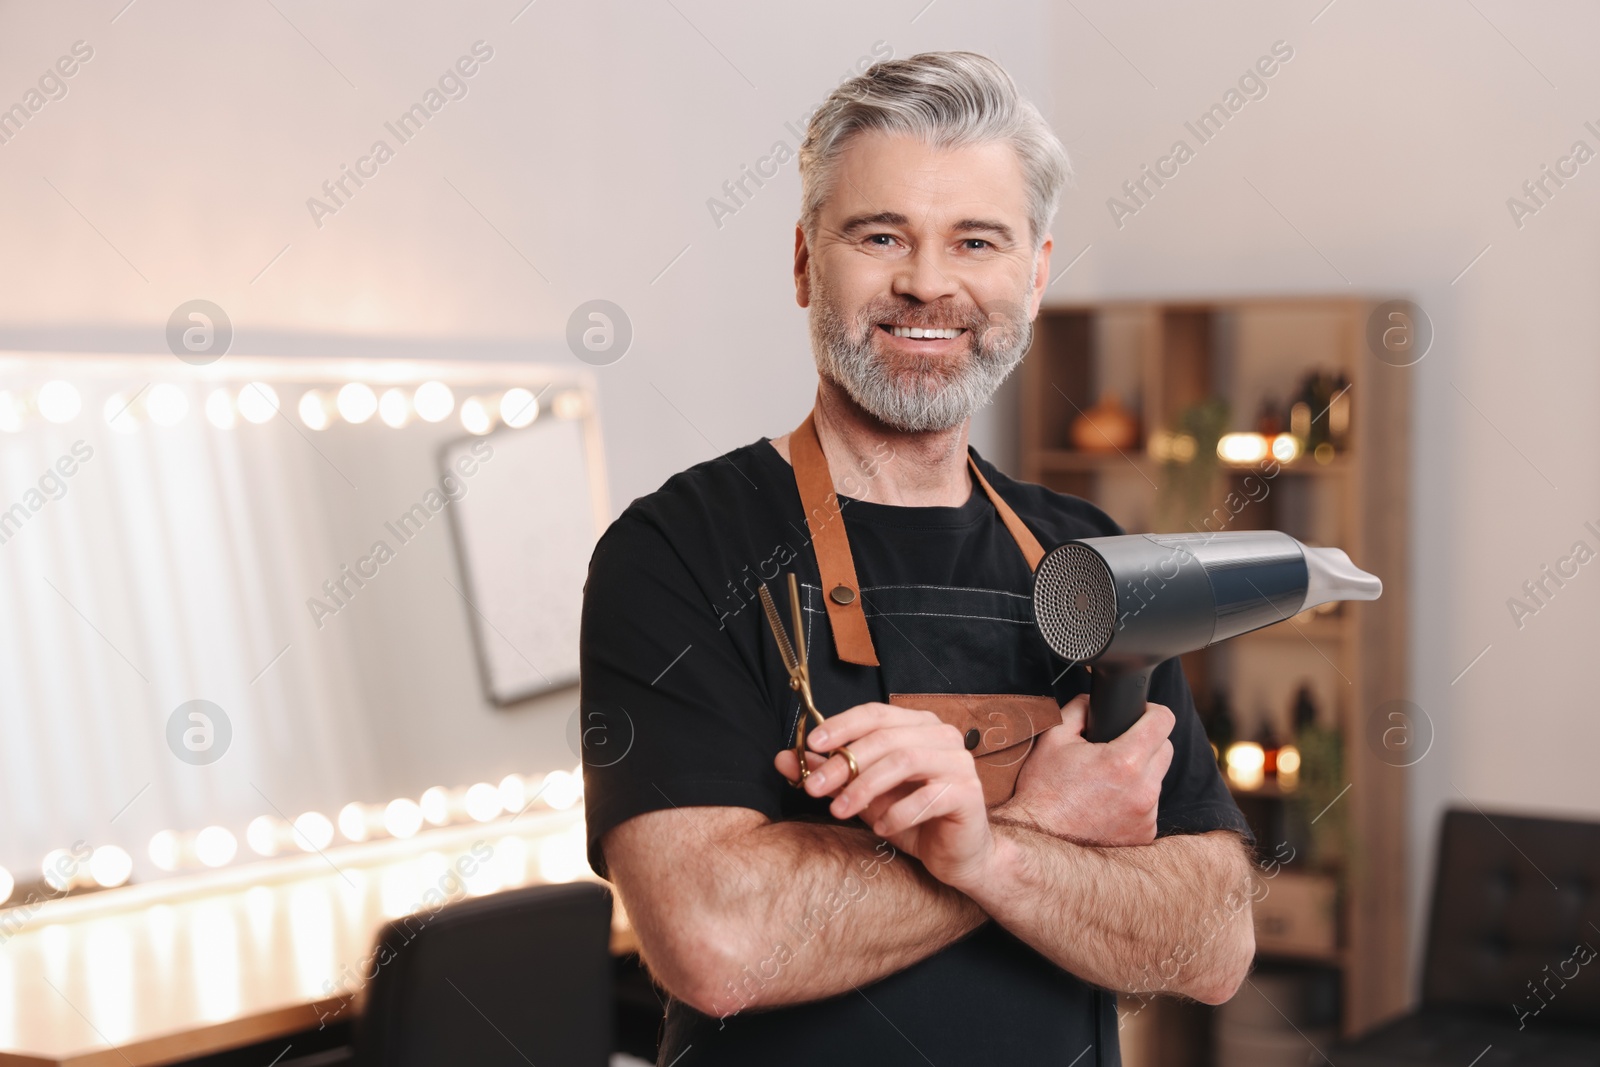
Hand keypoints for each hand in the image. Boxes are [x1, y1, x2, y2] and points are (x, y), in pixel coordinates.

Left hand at [773, 702, 993, 890]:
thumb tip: (784, 759)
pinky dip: (898, 813)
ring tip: (840, 810)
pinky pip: (927, 797)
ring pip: (904, 761)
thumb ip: (831, 774)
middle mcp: (941, 736)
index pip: (875, 714)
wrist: (958, 855)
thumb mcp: (864, 795)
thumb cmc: (911, 819)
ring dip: (865, 787)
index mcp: (917, 725)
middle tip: (814, 788)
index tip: (811, 745)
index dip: (842, 725)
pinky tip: (882, 828)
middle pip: (885, 738)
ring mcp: (958, 762)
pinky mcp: (968, 792)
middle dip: (844, 763)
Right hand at [991, 693, 1173, 846]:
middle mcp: (1144, 790)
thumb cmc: (1043, 789)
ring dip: (1140, 774)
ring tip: (1107, 781)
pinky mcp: (1145, 834)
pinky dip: (1134, 801)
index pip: (1164, 721)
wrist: (1038, 837)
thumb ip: (1079, 708)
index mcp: (1124, 761)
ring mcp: (1147, 815)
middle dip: (1146, 743)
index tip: (1142, 714)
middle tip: (1117, 748)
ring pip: (1157, 779)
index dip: (1152, 711)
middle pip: (1165, 749)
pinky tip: (1109, 804)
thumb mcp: (1053, 738)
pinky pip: (1150, 806)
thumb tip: (1094, 701)